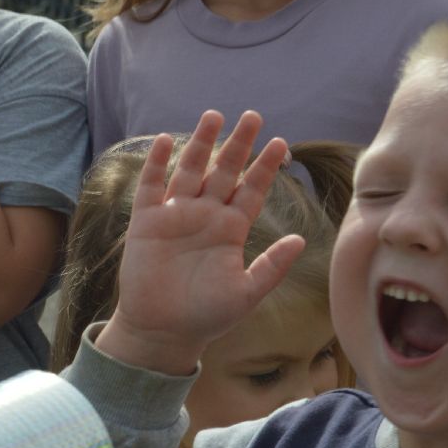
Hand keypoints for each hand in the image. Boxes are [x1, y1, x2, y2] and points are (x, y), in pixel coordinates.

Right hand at [96, 110, 297, 373]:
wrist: (162, 332)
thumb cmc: (207, 317)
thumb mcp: (246, 293)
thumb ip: (272, 267)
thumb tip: (301, 240)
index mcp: (231, 230)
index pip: (252, 190)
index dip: (265, 167)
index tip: (280, 143)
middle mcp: (206, 216)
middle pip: (224, 171)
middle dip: (238, 144)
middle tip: (253, 116)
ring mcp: (176, 215)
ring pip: (190, 170)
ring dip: (201, 143)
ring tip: (214, 116)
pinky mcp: (147, 222)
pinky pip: (151, 186)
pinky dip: (157, 163)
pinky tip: (166, 141)